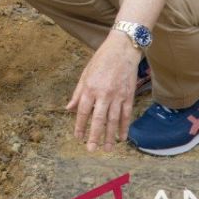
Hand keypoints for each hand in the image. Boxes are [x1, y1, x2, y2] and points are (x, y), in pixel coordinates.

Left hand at [65, 34, 141, 152]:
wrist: (122, 49)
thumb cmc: (101, 60)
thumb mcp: (85, 74)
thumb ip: (78, 93)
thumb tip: (69, 109)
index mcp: (90, 88)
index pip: (83, 111)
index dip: (80, 125)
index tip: (78, 137)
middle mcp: (104, 94)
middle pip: (98, 119)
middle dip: (94, 136)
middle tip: (91, 150)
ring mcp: (118, 95)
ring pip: (113, 120)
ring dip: (110, 136)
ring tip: (107, 149)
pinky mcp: (129, 96)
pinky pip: (126, 115)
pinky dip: (124, 127)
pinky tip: (122, 137)